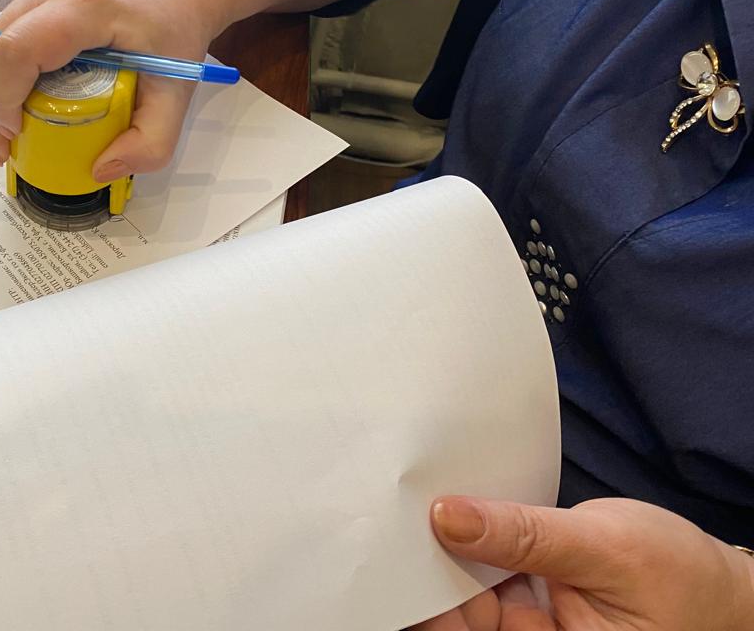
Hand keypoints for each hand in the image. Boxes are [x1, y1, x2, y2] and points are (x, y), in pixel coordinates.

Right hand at [0, 0, 230, 178]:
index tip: (17, 136)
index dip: (2, 99)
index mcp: (83, 6)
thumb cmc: (176, 28)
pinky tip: (18, 106)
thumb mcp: (177, 92)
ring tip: (8, 135)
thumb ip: (151, 141)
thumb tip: (100, 170)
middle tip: (4, 150)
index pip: (17, 50)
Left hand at [411, 495, 753, 630]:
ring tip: (420, 498)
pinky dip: (472, 537)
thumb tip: (447, 516)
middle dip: (429, 564)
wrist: (720, 586)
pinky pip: (485, 568)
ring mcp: (525, 622)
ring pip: (464, 586)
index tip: (397, 546)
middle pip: (454, 611)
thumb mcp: (605, 548)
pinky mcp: (527, 595)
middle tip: (400, 508)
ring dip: (446, 546)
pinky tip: (455, 505)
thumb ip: (527, 535)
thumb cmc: (681, 578)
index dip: (424, 599)